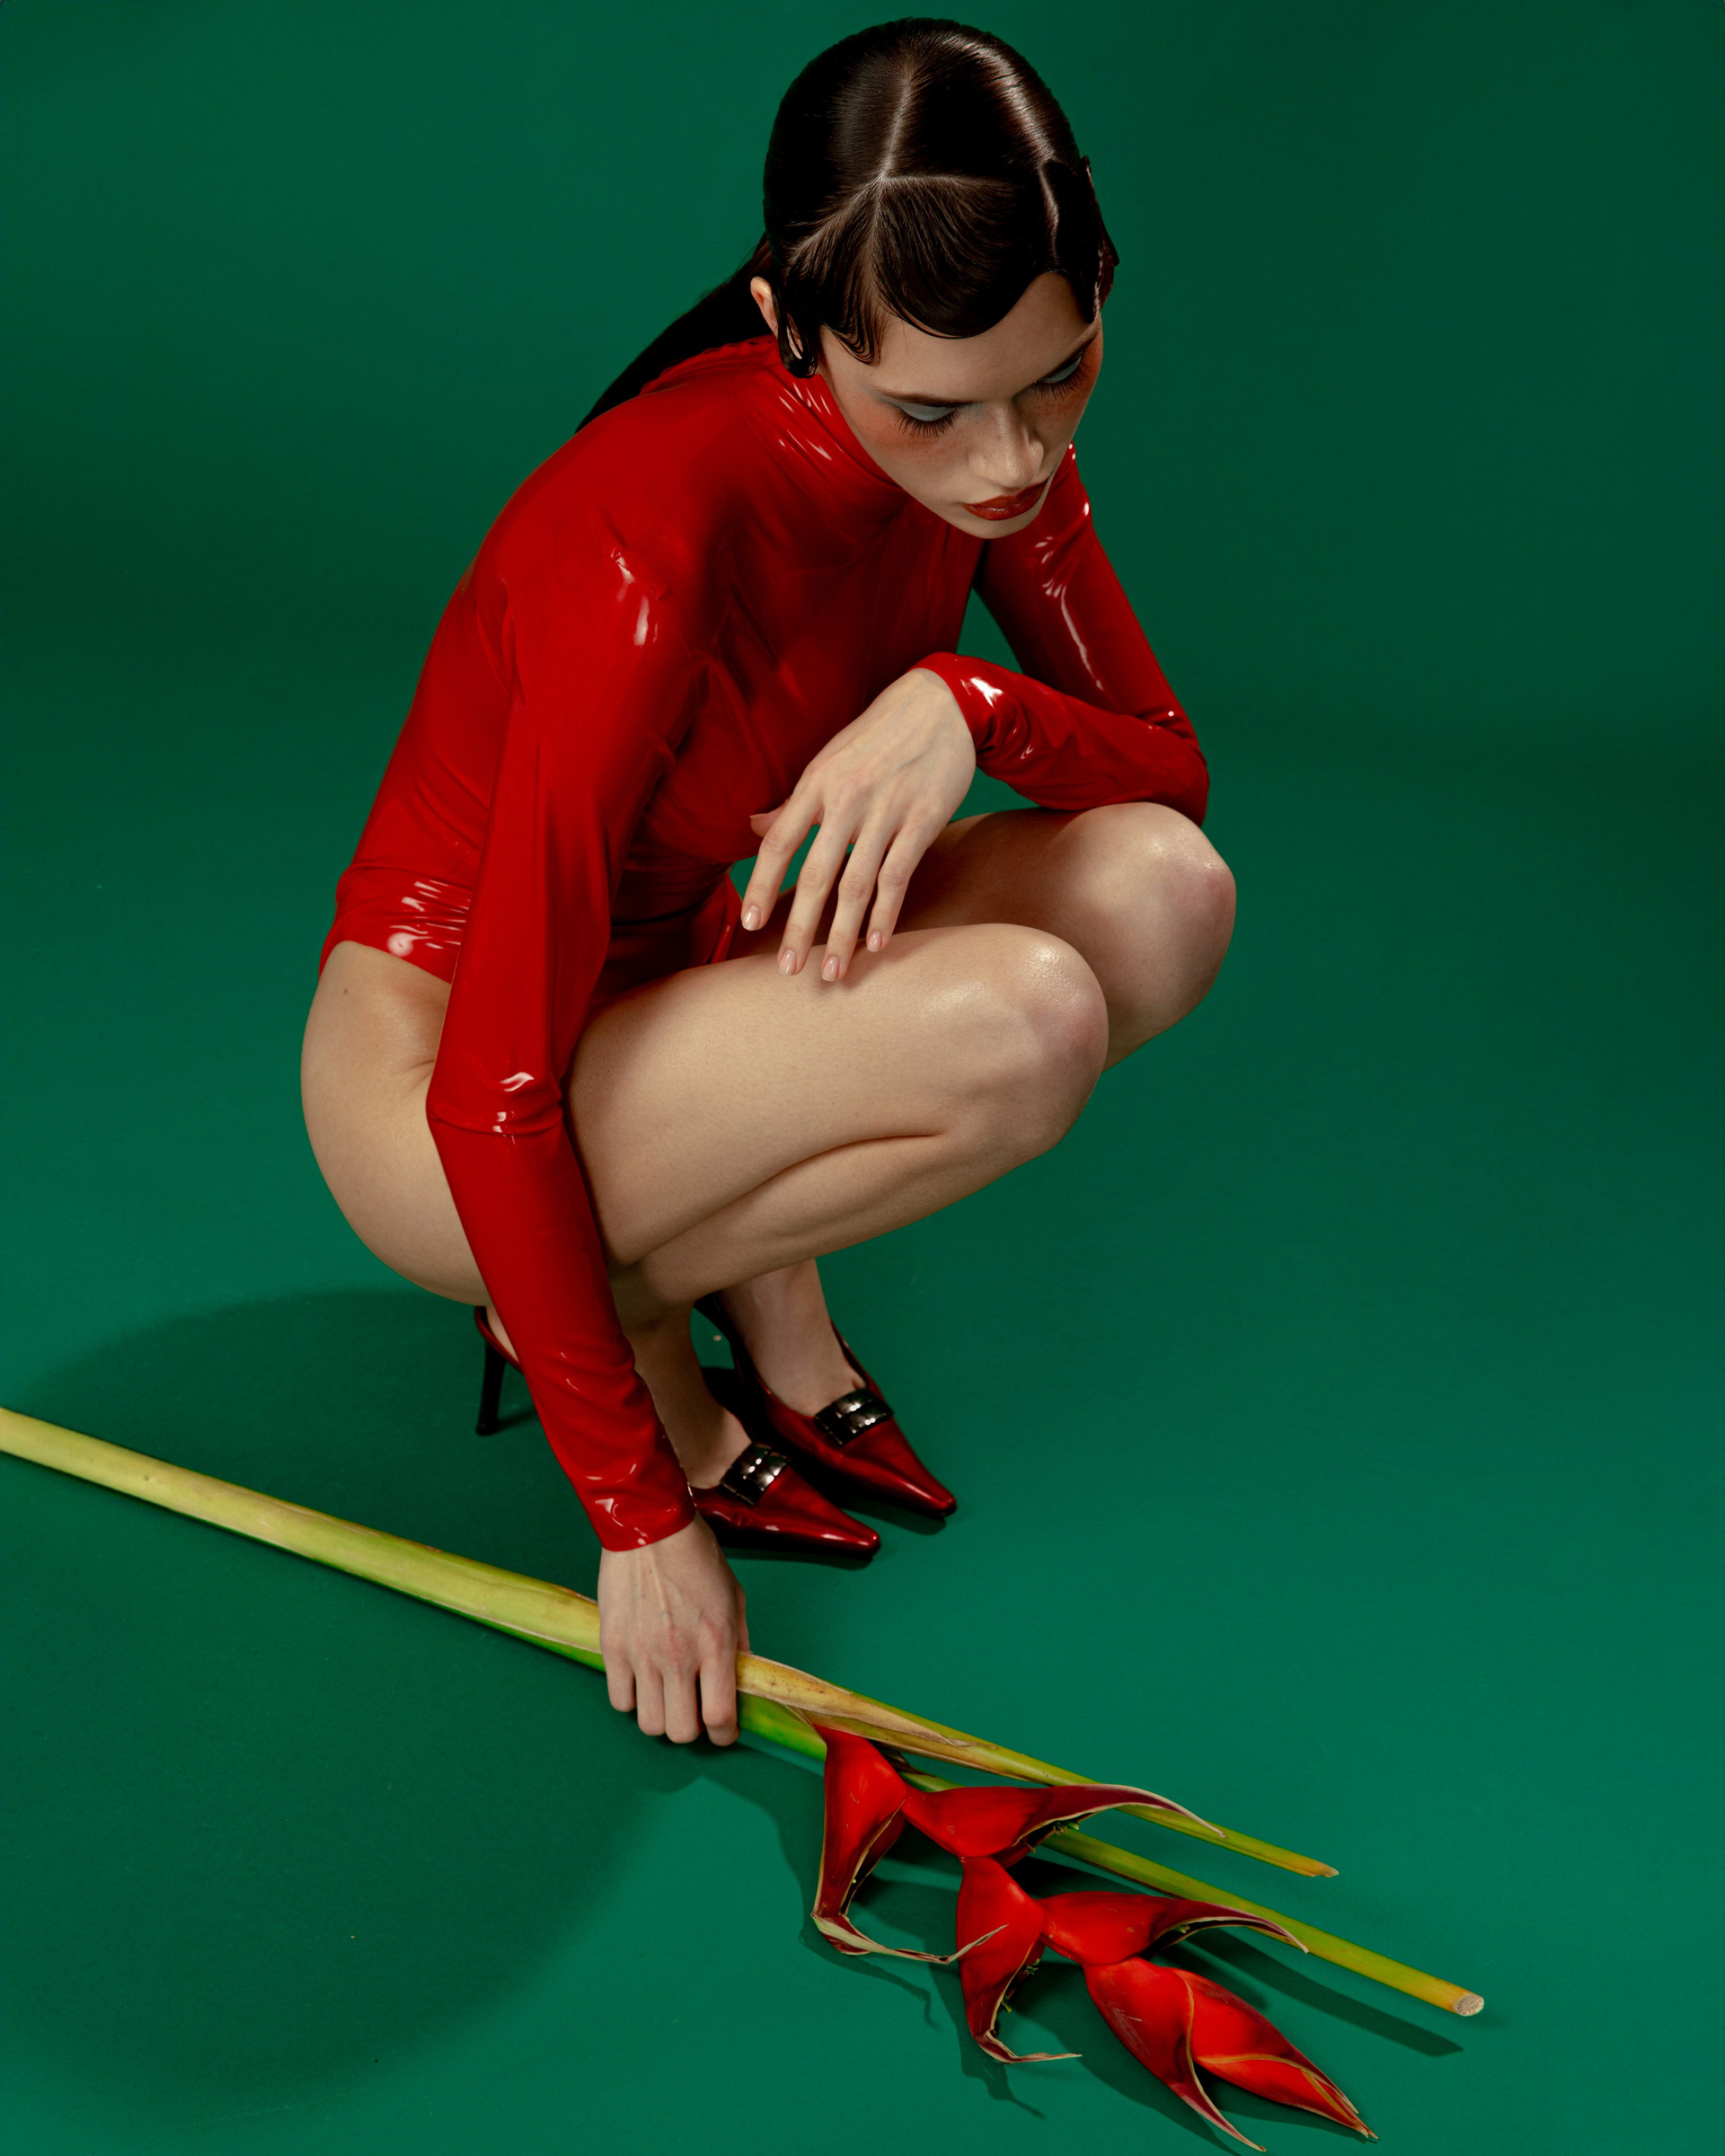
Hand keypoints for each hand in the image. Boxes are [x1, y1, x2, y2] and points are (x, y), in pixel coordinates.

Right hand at [597, 1516, 749, 1743]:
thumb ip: (741, 1642)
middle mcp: (678, 1656)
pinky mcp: (612, 1647)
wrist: (650, 1527)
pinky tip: (641, 1681)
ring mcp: (642, 1654)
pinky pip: (619, 1701)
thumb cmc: (697, 1557)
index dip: (725, 1734)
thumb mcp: (735, 1597)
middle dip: (692, 1728)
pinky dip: (632, 1699)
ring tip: (665, 1696)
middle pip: (682, 1732)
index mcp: (716, 1644)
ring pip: (648, 1724)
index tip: (724, 1731)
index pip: (719, 1718)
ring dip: (660, 1717)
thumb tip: (742, 1678)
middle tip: (693, 1710)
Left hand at [741, 666, 975, 980]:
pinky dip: (886, 914)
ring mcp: (887, 812)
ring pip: (858, 884)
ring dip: (842, 934)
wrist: (941, 704)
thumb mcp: (827, 760)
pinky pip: (899, 875)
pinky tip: (876, 944)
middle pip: (815, 874)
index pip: (779, 842)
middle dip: (799, 927)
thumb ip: (793, 802)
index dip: (761, 885)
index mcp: (817, 784)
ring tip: (830, 971)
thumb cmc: (877, 736)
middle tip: (788, 969)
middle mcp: (847, 800)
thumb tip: (755, 828)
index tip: (750, 924)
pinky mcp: (924, 820)